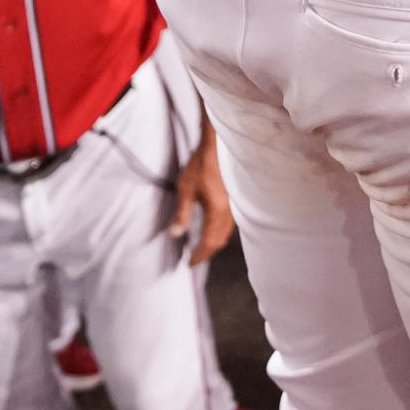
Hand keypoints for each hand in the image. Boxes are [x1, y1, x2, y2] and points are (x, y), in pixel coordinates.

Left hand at [171, 136, 234, 264]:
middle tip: (193, 259)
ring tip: (200, 247)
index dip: (199, 256)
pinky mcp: (234, 199)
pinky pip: (229, 223)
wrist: (217, 145)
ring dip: (214, 243)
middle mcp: (229, 211)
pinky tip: (211, 229)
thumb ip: (182, 214)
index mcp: (217, 211)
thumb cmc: (200, 165)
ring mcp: (233, 205)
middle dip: (207, 252)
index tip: (189, 264)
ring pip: (226, 232)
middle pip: (219, 240)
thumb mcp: (185, 189)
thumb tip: (175, 234)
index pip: (209, 243)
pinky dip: (219, 232)